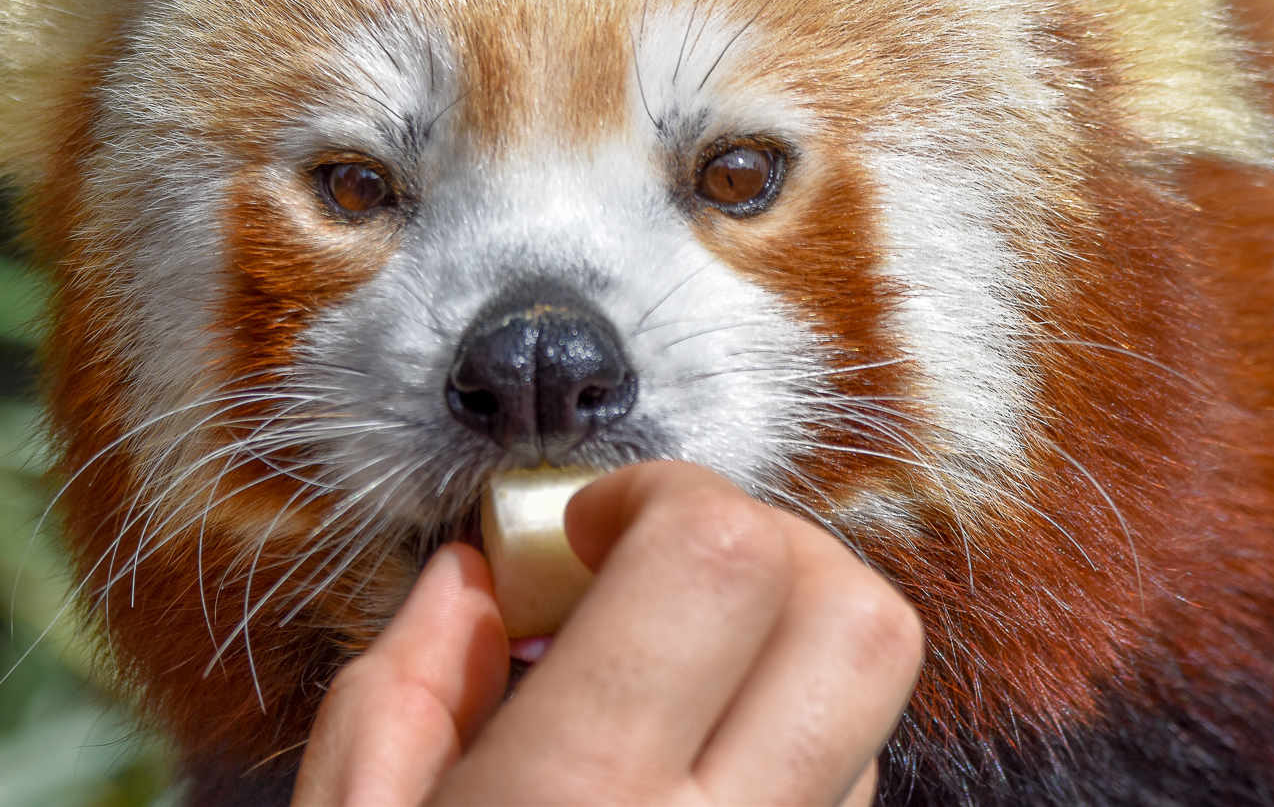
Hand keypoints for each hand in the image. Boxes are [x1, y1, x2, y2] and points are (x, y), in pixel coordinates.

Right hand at [294, 461, 921, 805]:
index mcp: (577, 797)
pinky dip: (789, 735)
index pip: (715, 556)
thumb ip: (402, 683)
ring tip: (658, 678)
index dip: (656, 496)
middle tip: (651, 570)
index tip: (582, 525)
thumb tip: (479, 573)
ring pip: (871, 701)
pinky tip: (680, 762)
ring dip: (777, 646)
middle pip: (856, 616)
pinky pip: (853, 785)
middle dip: (764, 548)